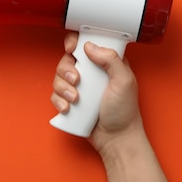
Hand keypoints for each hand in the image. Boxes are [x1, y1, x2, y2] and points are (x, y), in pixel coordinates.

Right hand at [51, 32, 144, 153]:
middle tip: (76, 80)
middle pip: (68, 60)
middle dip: (66, 69)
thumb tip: (90, 46)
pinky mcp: (71, 101)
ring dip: (62, 87)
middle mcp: (91, 73)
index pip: (86, 44)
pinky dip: (58, 100)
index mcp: (105, 63)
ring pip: (59, 77)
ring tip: (74, 99)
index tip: (72, 48)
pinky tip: (67, 108)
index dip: (75, 43)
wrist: (116, 138)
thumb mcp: (124, 81)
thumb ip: (111, 59)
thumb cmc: (125, 111)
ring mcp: (80, 87)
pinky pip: (56, 95)